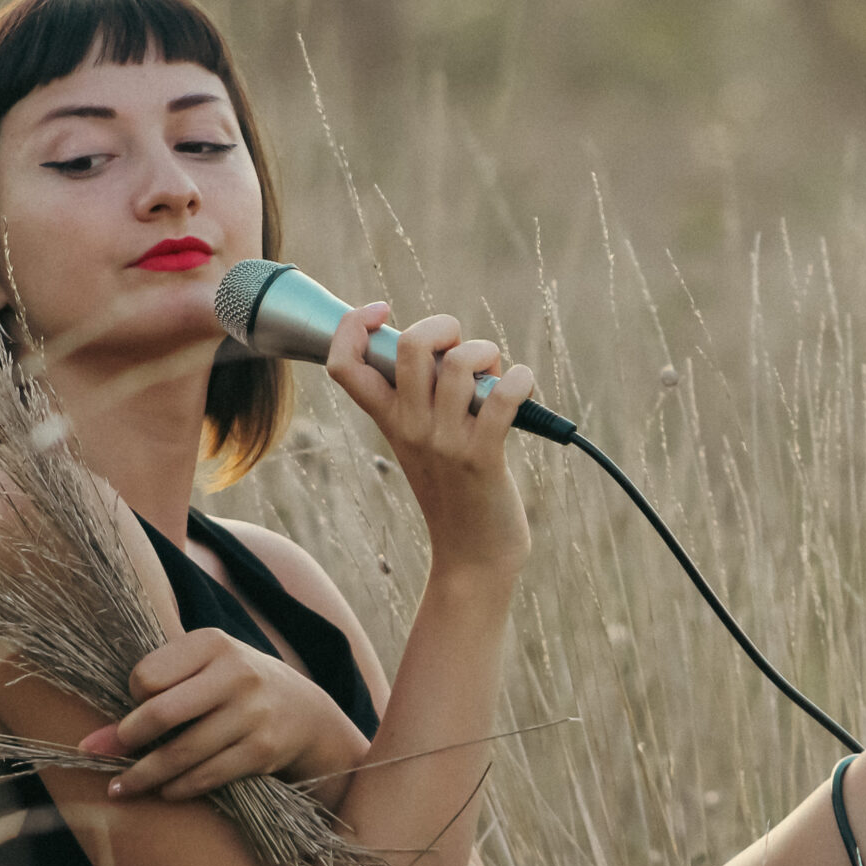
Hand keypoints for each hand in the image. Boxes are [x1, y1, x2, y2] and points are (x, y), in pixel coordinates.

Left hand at [77, 627, 368, 802]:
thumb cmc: (234, 688)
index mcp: (213, 644)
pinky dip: (179, 788)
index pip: (147, 676)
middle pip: (162, 713)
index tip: (136, 706)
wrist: (304, 711)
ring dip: (145, 776)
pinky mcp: (263, 749)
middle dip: (127, 741)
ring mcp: (253, 713)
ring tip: (121, 787)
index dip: (133, 697)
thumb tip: (93, 743)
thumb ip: (153, 696)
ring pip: (183, 753)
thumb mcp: (202, 674)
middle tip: (106, 756)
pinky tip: (165, 791)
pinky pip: (208, 775)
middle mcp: (237, 674)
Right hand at [323, 303, 534, 580]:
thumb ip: (420, 395)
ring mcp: (444, 442)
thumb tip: (444, 343)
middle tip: (462, 350)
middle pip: (408, 345)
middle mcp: (409, 427)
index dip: (353, 325)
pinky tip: (522, 387)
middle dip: (442, 327)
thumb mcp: (421, 440)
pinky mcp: (482, 456)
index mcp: (387, 419)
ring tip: (498, 374)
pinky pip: (502, 397)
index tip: (382, 311)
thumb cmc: (455, 487)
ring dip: (487, 353)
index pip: (343, 363)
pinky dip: (520, 380)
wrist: (473, 554)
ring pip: (459, 363)